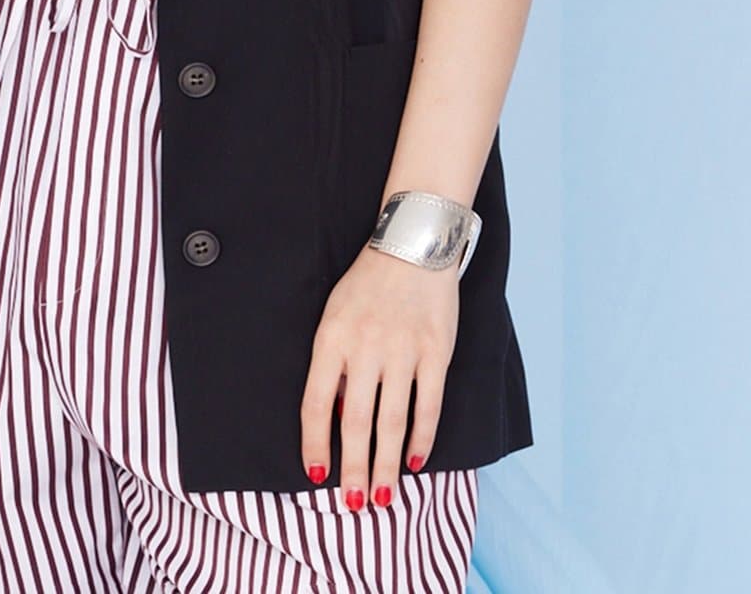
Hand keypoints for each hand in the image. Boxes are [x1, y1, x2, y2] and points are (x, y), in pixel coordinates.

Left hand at [299, 242, 459, 508]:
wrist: (411, 246)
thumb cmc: (366, 286)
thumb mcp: (334, 316)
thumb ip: (333, 364)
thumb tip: (335, 419)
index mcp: (331, 339)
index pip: (316, 403)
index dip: (314, 445)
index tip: (314, 476)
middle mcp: (365, 347)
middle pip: (356, 421)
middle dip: (353, 469)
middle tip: (354, 504)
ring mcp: (402, 350)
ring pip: (392, 421)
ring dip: (386, 464)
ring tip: (382, 496)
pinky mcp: (435, 351)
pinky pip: (428, 405)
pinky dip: (421, 438)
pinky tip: (414, 462)